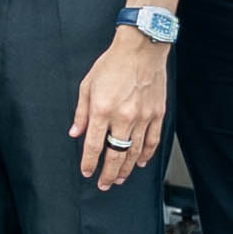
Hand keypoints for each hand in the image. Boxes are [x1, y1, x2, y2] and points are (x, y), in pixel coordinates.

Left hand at [69, 21, 169, 190]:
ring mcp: (143, 117)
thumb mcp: (87, 85)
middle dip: (108, 173)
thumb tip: (75, 133)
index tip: (87, 172)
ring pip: (135, 152)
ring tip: (119, 178)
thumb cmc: (112, 64)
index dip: (89, 163)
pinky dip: (146, 155)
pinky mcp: (157, 114)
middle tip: (104, 184)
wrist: (141, 49)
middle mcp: (124, 117)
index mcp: (103, 110)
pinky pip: (152, 141)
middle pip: (115, 154)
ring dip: (126, 168)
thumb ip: (81, 113)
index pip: (94, 145)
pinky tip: (139, 162)